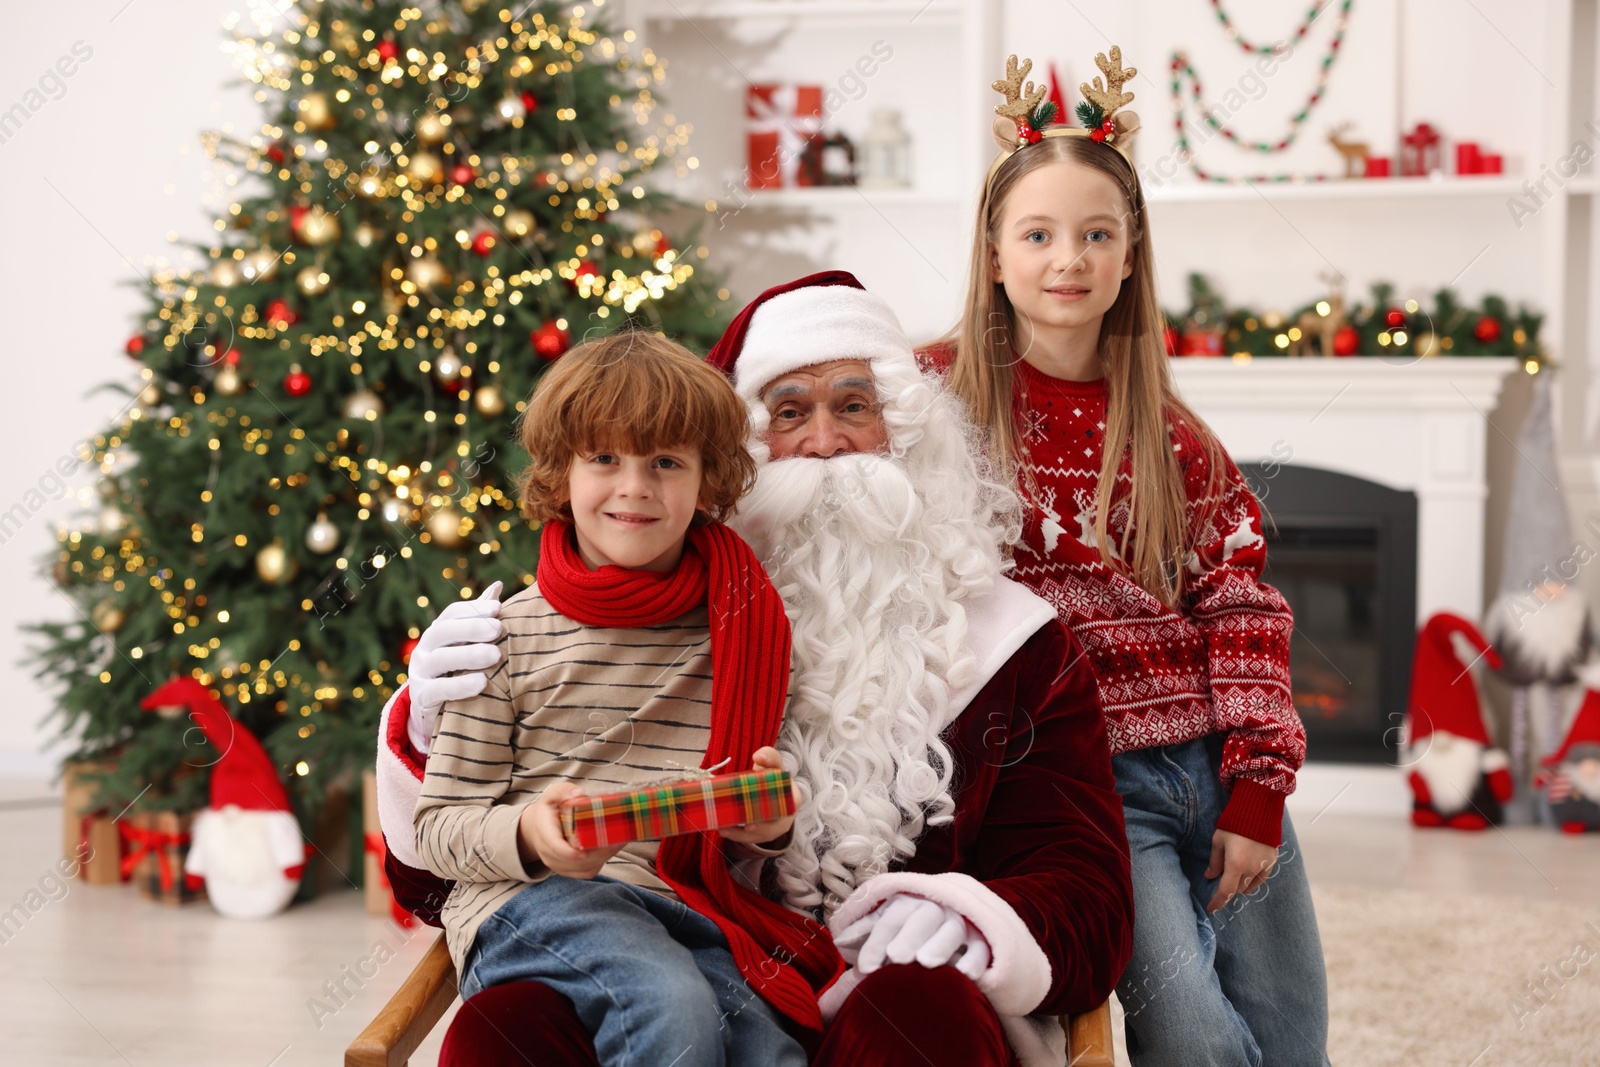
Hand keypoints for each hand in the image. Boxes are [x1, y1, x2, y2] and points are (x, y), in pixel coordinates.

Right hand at [407, 581, 503, 751]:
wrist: (435, 710)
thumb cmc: (458, 669)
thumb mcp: (467, 644)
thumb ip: (480, 617)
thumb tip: (498, 584)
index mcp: (438, 632)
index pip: (451, 614)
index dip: (473, 609)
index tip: (498, 608)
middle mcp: (424, 648)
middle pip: (443, 632)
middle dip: (471, 628)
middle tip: (498, 629)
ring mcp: (420, 673)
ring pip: (440, 660)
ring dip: (469, 655)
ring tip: (496, 656)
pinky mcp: (421, 698)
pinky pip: (438, 691)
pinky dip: (460, 686)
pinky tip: (482, 683)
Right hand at [516, 782, 622, 879]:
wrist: (538, 828)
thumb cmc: (550, 809)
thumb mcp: (553, 794)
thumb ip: (564, 791)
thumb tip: (579, 794)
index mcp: (544, 832)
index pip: (555, 847)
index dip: (569, 853)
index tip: (584, 852)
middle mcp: (549, 853)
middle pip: (573, 861)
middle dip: (596, 853)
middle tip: (617, 839)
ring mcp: (559, 865)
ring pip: (583, 869)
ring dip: (603, 857)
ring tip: (619, 841)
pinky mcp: (570, 870)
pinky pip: (587, 872)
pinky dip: (602, 862)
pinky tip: (613, 848)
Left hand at [718, 747, 797, 847]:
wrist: (768, 789)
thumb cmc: (771, 776)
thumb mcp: (773, 764)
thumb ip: (769, 756)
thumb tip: (759, 756)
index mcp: (793, 797)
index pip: (791, 803)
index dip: (780, 807)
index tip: (768, 805)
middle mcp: (787, 816)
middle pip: (775, 825)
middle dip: (761, 827)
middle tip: (746, 826)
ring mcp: (776, 828)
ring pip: (761, 835)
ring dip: (742, 834)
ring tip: (725, 828)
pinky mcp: (763, 835)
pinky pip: (751, 839)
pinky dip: (736, 835)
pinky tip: (724, 830)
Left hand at [834, 894, 990, 980]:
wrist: (953, 936)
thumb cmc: (907, 939)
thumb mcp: (884, 935)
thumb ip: (862, 939)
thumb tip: (836, 948)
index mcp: (909, 902)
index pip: (891, 915)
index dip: (876, 938)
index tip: (865, 968)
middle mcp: (936, 907)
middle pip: (923, 915)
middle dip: (908, 936)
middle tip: (896, 959)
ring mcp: (962, 921)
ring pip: (953, 927)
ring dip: (940, 943)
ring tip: (926, 963)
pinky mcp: (984, 939)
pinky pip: (982, 946)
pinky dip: (974, 958)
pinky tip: (964, 974)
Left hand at [1204, 829, 1277, 913]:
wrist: (1259, 811)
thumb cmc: (1234, 824)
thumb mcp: (1218, 841)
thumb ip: (1215, 861)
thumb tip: (1210, 876)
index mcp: (1235, 865)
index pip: (1225, 892)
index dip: (1217, 902)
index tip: (1211, 908)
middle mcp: (1251, 870)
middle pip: (1237, 890)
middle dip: (1227, 892)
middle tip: (1219, 889)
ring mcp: (1263, 867)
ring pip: (1249, 886)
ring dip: (1239, 887)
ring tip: (1232, 882)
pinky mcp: (1272, 862)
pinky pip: (1261, 879)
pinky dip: (1253, 883)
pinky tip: (1248, 882)